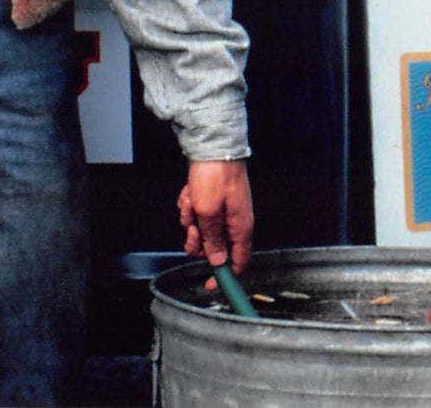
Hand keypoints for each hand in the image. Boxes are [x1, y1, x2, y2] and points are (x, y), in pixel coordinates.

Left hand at [177, 159, 253, 274]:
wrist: (212, 146)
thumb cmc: (215, 176)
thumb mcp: (208, 213)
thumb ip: (213, 240)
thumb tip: (218, 263)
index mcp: (240, 227)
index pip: (239, 261)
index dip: (224, 276)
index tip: (209, 285)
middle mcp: (235, 220)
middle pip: (215, 247)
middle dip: (198, 240)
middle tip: (192, 229)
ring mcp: (225, 209)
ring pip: (203, 229)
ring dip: (191, 218)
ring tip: (190, 202)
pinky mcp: (214, 199)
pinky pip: (198, 212)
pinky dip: (191, 205)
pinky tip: (189, 192)